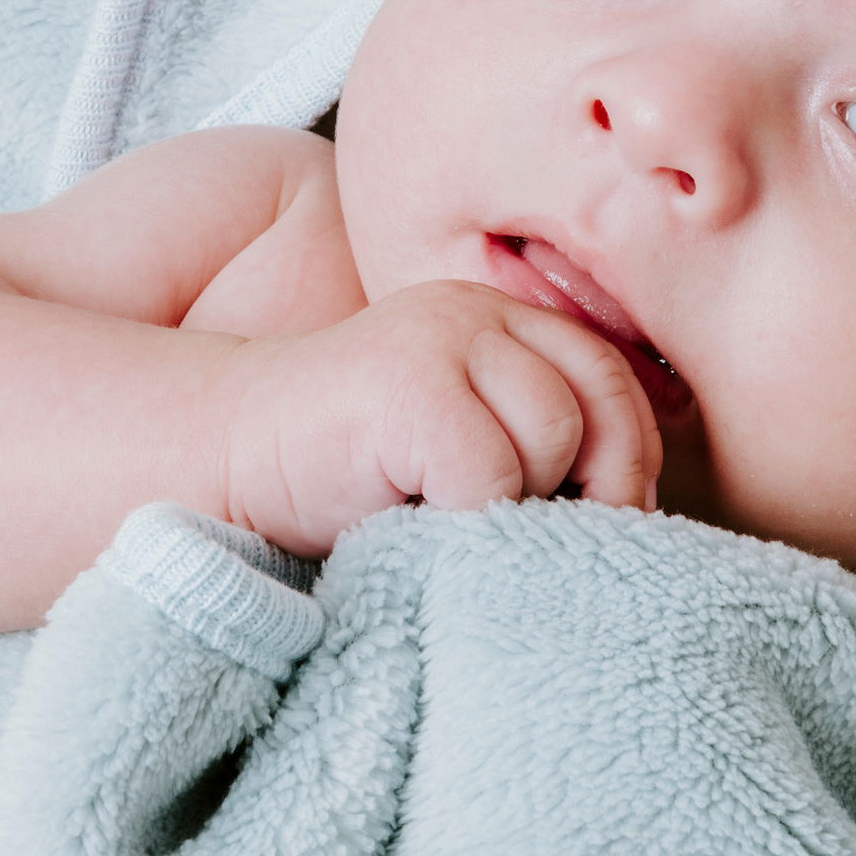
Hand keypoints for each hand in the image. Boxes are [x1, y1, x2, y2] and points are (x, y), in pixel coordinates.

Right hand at [215, 279, 663, 556]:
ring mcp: (440, 338)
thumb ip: (533, 445)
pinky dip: (472, 519)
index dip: (628, 459)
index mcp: (500, 318)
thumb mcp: (458, 447)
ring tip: (462, 525)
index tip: (604, 525)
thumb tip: (635, 512)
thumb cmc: (346, 473)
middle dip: (601, 486)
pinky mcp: (405, 384)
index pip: (614, 378)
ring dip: (522, 503)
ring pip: (555, 436)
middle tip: (557, 545)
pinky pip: (491, 472)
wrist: (220, 459)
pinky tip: (422, 525)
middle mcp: (477, 310)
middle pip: (603, 399)